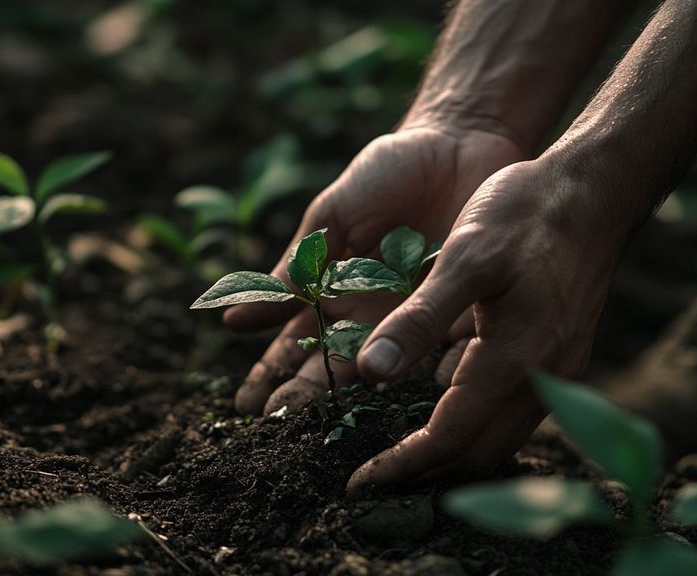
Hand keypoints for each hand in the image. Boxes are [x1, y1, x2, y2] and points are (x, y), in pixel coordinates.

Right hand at [223, 125, 524, 414]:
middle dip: (305, 402)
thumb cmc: (389, 170)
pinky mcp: (458, 315)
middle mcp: (370, 314)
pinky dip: (424, 386)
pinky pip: (439, 358)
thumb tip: (236, 321)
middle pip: (331, 370)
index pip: (293, 344)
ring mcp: (414, 318)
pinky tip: (407, 414)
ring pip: (380, 373)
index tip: (245, 407)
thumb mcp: (334, 213)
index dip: (268, 375)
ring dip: (357, 405)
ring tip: (335, 436)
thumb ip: (297, 266)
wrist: (460, 141)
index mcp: (333, 290)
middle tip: (282, 436)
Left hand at [347, 157, 626, 491]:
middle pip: (480, 452)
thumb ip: (419, 317)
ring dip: (453, 449)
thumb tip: (372, 372)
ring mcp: (560, 370)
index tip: (360, 482)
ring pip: (501, 437)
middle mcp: (544, 377)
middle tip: (376, 472)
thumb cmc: (527, 213)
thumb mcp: (465, 255)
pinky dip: (477, 422)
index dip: (403, 465)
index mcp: (515, 358)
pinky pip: (517, 411)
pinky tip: (444, 402)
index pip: (451, 436)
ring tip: (401, 446)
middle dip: (426, 470)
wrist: (595, 191)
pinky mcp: (562, 356)